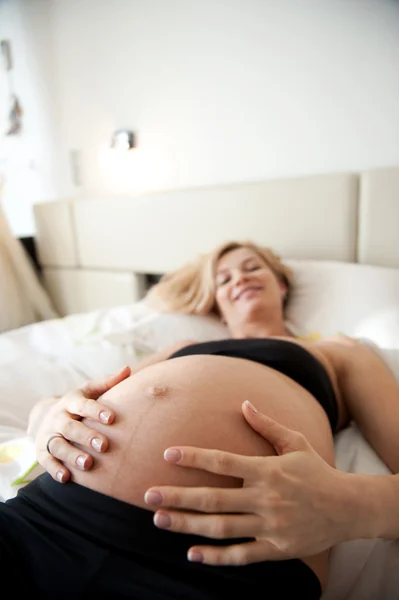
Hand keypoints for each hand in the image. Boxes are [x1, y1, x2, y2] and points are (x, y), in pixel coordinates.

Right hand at [35, 366, 130, 482]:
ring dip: (72, 455)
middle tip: (103, 445)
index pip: (84, 405)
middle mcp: (58, 418)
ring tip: (88, 464)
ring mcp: (48, 435)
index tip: (111, 418)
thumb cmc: (78, 404)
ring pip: (58, 445)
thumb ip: (108, 382)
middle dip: (86, 436)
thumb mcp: (89, 391)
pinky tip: (66, 478)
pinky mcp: (41, 451)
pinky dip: (55, 470)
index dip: (96, 411)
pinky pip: (47, 461)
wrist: (44, 415)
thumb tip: (128, 369)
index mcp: (72, 401)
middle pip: (71, 428)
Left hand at [145, 401, 354, 564]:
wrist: (347, 508)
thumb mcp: (296, 442)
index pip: (224, 461)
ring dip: (188, 525)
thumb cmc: (316, 471)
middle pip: (214, 498)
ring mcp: (270, 526)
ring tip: (161, 520)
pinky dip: (216, 557)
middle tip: (148, 496)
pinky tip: (192, 554)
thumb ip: (268, 425)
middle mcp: (266, 498)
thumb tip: (244, 403)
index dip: (194, 457)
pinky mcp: (276, 549)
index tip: (168, 453)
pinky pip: (241, 555)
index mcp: (267, 470)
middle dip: (178, 497)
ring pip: (222, 528)